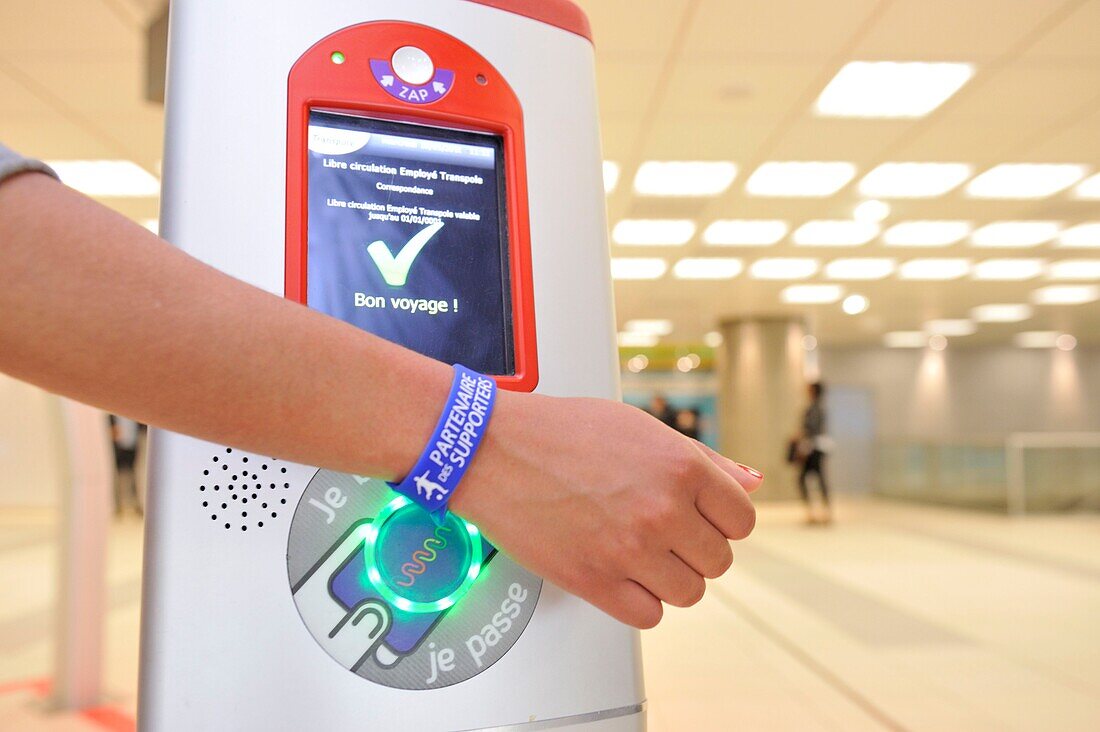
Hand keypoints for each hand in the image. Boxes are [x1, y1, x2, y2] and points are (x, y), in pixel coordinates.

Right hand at [451, 391, 760, 628]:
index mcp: (681, 466)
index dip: (722, 520)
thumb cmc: (560, 432)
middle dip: (695, 549)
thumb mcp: (642, 428)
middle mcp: (662, 510)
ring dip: (670, 578)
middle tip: (663, 533)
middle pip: (718, 561)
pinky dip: (640, 601)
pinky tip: (619, 572)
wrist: (492, 450)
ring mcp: (630, 550)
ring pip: (689, 593)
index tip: (701, 519)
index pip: (742, 520)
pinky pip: (649, 616)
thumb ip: (704, 460)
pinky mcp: (595, 582)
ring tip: (638, 551)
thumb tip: (751, 481)